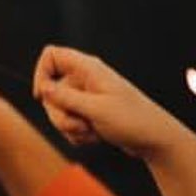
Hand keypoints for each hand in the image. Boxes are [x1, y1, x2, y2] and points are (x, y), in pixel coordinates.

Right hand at [33, 44, 182, 159]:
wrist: (154, 139)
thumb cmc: (132, 120)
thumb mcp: (95, 109)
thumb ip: (65, 98)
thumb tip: (43, 88)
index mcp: (89, 69)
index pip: (52, 55)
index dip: (41, 73)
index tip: (43, 96)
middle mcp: (85, 80)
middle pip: (51, 91)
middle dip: (59, 113)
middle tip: (80, 123)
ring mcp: (86, 97)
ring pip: (58, 110)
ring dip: (69, 126)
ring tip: (92, 130)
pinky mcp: (88, 112)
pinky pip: (68, 122)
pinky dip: (77, 133)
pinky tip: (95, 135)